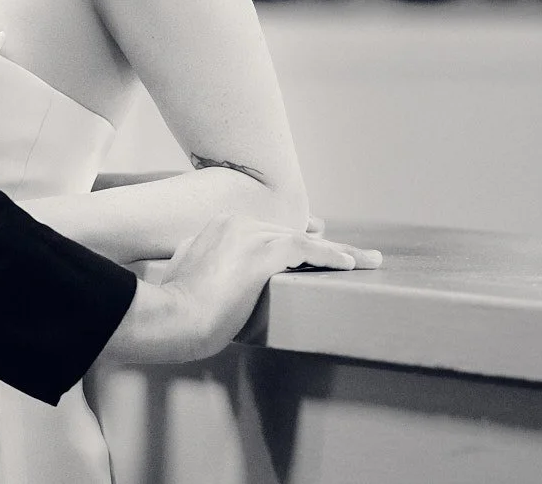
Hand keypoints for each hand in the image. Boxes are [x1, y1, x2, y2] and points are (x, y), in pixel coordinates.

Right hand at [103, 215, 379, 363]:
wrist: (171, 317)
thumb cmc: (174, 306)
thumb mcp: (182, 270)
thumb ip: (195, 255)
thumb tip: (196, 254)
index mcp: (220, 226)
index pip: (269, 233)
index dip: (299, 242)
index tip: (320, 246)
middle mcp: (237, 224)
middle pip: (292, 234)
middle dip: (324, 249)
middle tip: (354, 258)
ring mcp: (251, 235)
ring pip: (305, 240)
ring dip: (340, 253)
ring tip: (369, 262)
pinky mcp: (264, 252)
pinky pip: (307, 249)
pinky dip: (331, 256)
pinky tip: (352, 264)